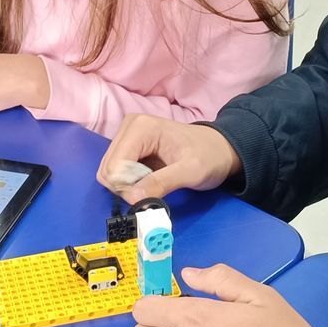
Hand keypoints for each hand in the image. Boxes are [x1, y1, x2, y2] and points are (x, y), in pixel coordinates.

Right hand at [97, 113, 240, 201]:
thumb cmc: (210, 157)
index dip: (129, 188)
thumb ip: (162, 183)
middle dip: (127, 189)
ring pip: (109, 173)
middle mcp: (128, 128)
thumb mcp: (191, 172)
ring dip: (128, 187)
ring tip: (154, 184)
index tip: (151, 196)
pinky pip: (116, 173)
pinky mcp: (128, 148)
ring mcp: (126, 137)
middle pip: (108, 170)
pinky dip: (129, 184)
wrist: (220, 149)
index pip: (115, 167)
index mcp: (140, 127)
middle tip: (153, 192)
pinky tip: (149, 180)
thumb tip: (133, 199)